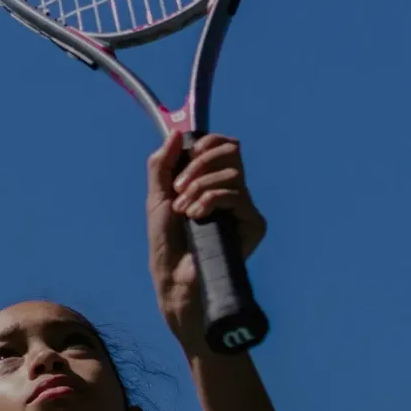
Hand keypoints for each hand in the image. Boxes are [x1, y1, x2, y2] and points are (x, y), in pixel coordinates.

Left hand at [146, 131, 266, 345]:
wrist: (174, 277)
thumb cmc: (166, 242)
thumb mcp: (158, 196)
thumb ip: (163, 164)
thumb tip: (176, 133)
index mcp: (210, 181)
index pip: (222, 145)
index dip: (207, 143)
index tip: (189, 153)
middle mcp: (231, 190)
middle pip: (231, 150)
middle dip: (199, 163)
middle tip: (179, 187)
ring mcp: (243, 206)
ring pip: (231, 173)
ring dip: (200, 187)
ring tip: (184, 210)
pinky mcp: (253, 223)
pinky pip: (237, 194)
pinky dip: (211, 199)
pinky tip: (196, 216)